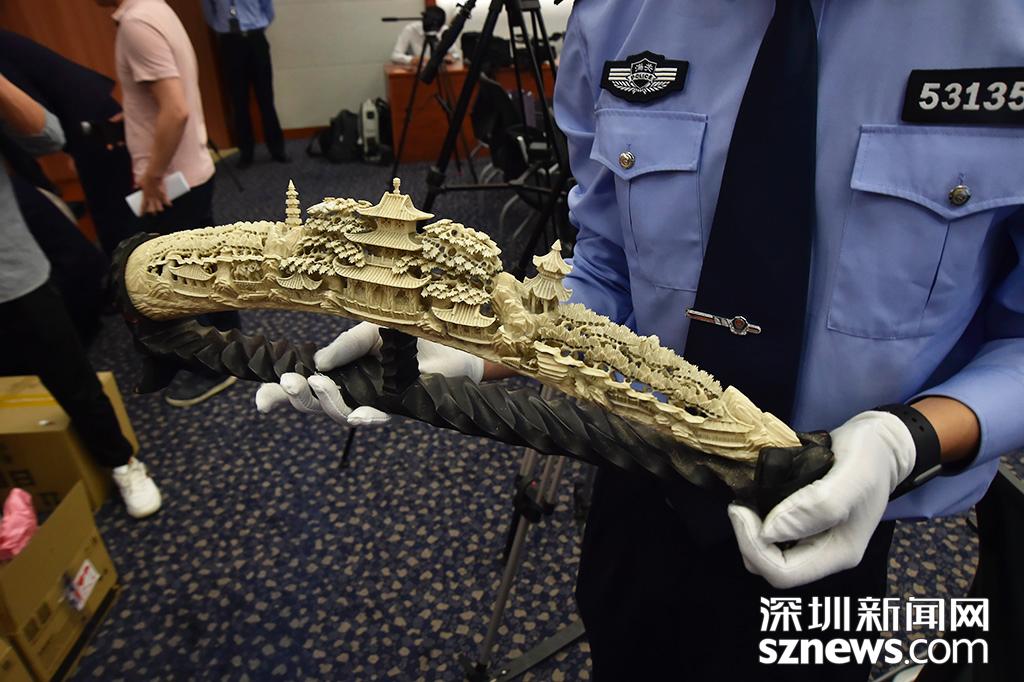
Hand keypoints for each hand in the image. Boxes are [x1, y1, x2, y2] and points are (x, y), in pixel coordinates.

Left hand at [139, 172, 169, 214]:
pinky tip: (170, 205)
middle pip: (152, 209)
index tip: (141, 215)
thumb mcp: (140, 181)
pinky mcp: (163, 194)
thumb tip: (135, 187)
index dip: (142, 212)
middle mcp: (151, 198)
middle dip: (152, 213)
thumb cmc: (146, 177)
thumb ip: (138, 185)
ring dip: (160, 209)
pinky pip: (167, 201)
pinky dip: (168, 203)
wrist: (154, 174)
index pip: (143, 206)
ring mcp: (158, 196)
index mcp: (145, 196)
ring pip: (159, 207)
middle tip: (152, 213)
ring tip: (160, 210)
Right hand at [255, 321, 484, 425]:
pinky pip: (377, 418)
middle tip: (291, 384)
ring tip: (318, 384)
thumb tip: (318, 363)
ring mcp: (375, 401)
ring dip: (327, 402)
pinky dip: (367, 417)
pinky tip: (361, 414)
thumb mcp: (371, 330)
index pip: (304, 387)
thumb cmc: (410, 334)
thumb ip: (346, 345)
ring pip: (341, 415)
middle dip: (298, 399)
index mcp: (341, 369)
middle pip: (315, 406)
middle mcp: (354, 389)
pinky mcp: (399, 408)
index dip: (280, 396)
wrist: (454, 340)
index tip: (261, 402)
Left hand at [727, 411, 915, 588]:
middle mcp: (824, 552)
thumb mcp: (850, 477)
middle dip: (748, 539)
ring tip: (746, 499)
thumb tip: (771, 531)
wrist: (878, 442)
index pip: (783, 573)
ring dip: (750, 528)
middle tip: (740, 504)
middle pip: (771, 565)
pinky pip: (773, 531)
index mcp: (838, 553)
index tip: (741, 511)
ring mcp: (814, 538)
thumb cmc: (869, 457)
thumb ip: (817, 506)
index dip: (755, 548)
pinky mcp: (804, 523)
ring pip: (768, 550)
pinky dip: (758, 517)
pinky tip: (756, 496)